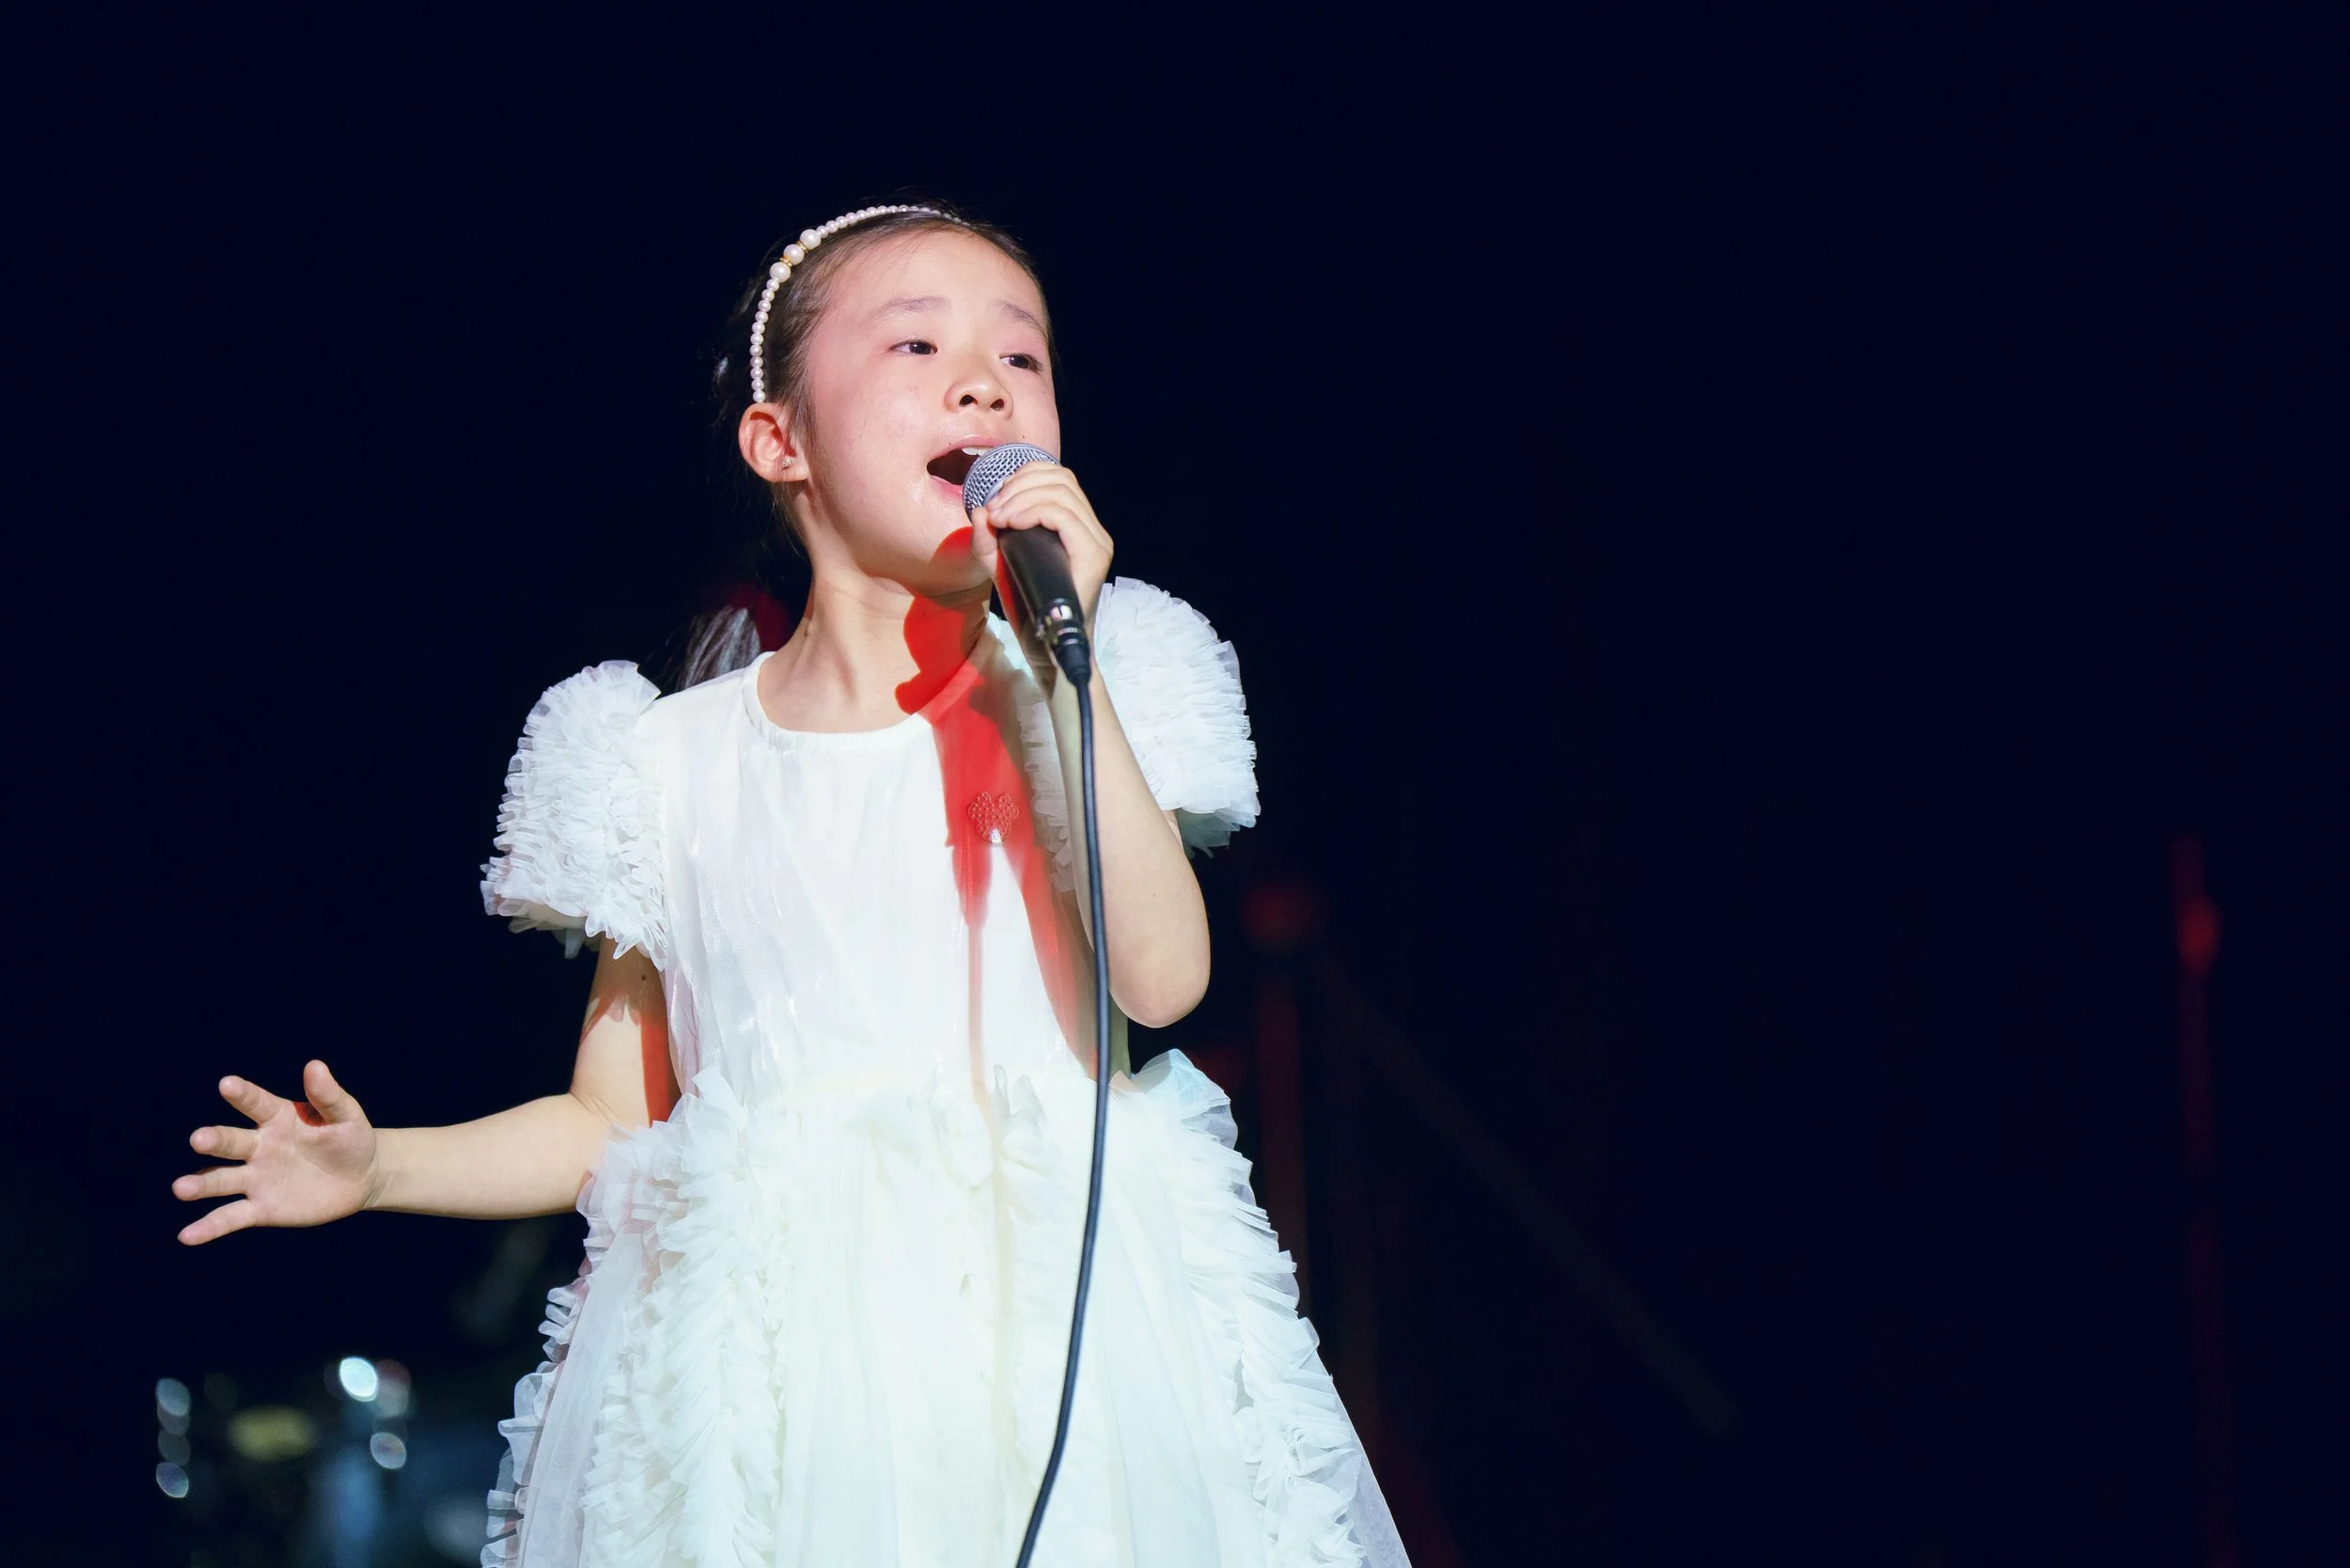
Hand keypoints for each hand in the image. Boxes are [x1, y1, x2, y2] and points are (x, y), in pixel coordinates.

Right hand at [173, 1061, 381, 1244]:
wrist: (360, 1179)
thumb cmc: (350, 1139)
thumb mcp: (346, 1116)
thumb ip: (328, 1096)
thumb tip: (315, 1065)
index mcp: (278, 1118)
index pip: (256, 1104)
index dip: (242, 1094)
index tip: (226, 1084)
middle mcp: (258, 1146)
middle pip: (231, 1142)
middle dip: (214, 1140)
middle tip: (198, 1139)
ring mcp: (256, 1178)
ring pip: (222, 1180)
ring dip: (201, 1184)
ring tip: (180, 1188)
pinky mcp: (260, 1208)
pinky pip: (230, 1217)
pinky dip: (208, 1227)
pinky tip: (186, 1236)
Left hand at [969, 460, 1114, 635]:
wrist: (1045, 647)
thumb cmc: (1027, 607)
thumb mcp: (997, 566)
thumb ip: (986, 540)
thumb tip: (979, 510)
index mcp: (1077, 525)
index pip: (1058, 478)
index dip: (1024, 476)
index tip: (995, 501)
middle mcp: (1092, 529)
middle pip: (1061, 478)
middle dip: (1020, 485)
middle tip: (994, 509)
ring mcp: (1096, 541)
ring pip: (1062, 493)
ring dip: (1022, 498)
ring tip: (999, 518)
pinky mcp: (1093, 555)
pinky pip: (1064, 516)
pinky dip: (1033, 512)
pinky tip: (1011, 524)